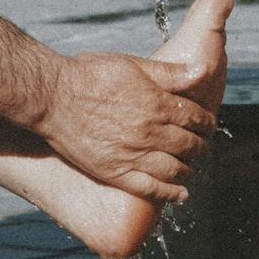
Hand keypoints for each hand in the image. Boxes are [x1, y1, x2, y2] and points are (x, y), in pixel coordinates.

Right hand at [37, 50, 218, 204]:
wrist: (51, 97)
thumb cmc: (88, 75)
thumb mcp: (131, 64)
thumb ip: (169, 72)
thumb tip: (201, 68)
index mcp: (156, 104)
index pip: (195, 118)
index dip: (205, 121)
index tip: (206, 124)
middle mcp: (150, 133)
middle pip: (189, 145)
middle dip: (201, 145)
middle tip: (202, 145)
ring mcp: (132, 155)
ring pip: (174, 169)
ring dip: (188, 170)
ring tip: (190, 168)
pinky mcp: (114, 172)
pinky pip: (149, 189)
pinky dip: (169, 194)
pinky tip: (180, 194)